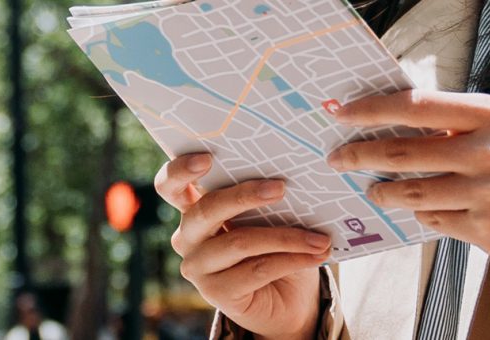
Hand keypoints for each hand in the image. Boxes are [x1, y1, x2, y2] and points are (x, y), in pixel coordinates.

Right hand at [155, 154, 329, 339]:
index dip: (180, 170)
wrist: (287, 301)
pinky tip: (316, 255)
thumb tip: (288, 178)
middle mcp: (188, 237)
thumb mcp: (269, 218)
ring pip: (239, 242)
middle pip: (205, 210)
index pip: (170, 187)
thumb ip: (265, 199)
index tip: (206, 158)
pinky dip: (291, 260)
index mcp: (194, 209)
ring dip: (286, 237)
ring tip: (319, 237)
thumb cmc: (275, 248)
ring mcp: (197, 267)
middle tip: (281, 187)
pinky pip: (257, 270)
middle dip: (245, 195)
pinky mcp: (216, 293)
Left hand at [327, 90, 489, 267]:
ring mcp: (487, 194)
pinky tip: (420, 206)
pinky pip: (431, 218)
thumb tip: (385, 118)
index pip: (415, 106)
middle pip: (402, 154)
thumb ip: (452, 120)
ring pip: (411, 192)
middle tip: (338, 158)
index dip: (370, 110)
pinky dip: (419, 212)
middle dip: (360, 155)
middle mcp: (488, 152)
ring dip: (383, 191)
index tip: (339, 111)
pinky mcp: (484, 229)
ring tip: (373, 189)